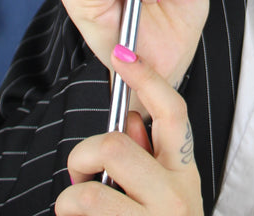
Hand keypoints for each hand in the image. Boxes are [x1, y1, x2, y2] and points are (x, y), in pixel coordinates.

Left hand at [55, 46, 203, 214]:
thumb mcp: (167, 193)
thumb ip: (150, 154)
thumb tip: (134, 117)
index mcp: (184, 173)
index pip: (171, 111)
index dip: (147, 77)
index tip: (123, 53)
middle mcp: (175, 196)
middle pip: (115, 145)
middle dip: (83, 155)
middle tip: (81, 175)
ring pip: (88, 192)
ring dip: (69, 201)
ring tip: (79, 212)